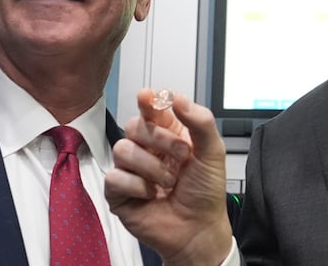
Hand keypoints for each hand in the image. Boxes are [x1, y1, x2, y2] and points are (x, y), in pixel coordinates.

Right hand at [106, 88, 232, 265]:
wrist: (198, 229)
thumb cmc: (205, 193)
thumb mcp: (213, 152)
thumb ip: (201, 121)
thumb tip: (178, 98)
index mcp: (168, 134)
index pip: (151, 109)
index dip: (147, 101)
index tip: (147, 97)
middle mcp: (147, 148)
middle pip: (133, 125)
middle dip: (159, 139)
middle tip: (182, 156)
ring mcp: (131, 169)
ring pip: (122, 149)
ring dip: (151, 167)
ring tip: (168, 182)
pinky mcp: (119, 191)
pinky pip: (115, 177)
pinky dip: (137, 187)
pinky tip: (152, 195)